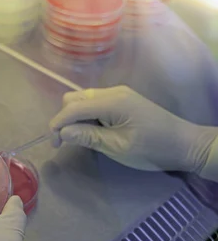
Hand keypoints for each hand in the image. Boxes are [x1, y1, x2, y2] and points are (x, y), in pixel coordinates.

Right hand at [50, 85, 217, 172]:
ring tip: (78, 137)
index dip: (58, 124)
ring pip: (82, 99)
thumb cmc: (152, 149)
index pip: (73, 107)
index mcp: (112, 101)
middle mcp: (112, 92)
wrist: (184, 144)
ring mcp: (118, 94)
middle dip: (64, 118)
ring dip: (74, 117)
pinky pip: (94, 102)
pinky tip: (91, 130)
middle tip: (66, 142)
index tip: (55, 145)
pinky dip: (86, 115)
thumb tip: (63, 132)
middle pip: (74, 98)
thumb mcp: (117, 147)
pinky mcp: (122, 100)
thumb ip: (88, 136)